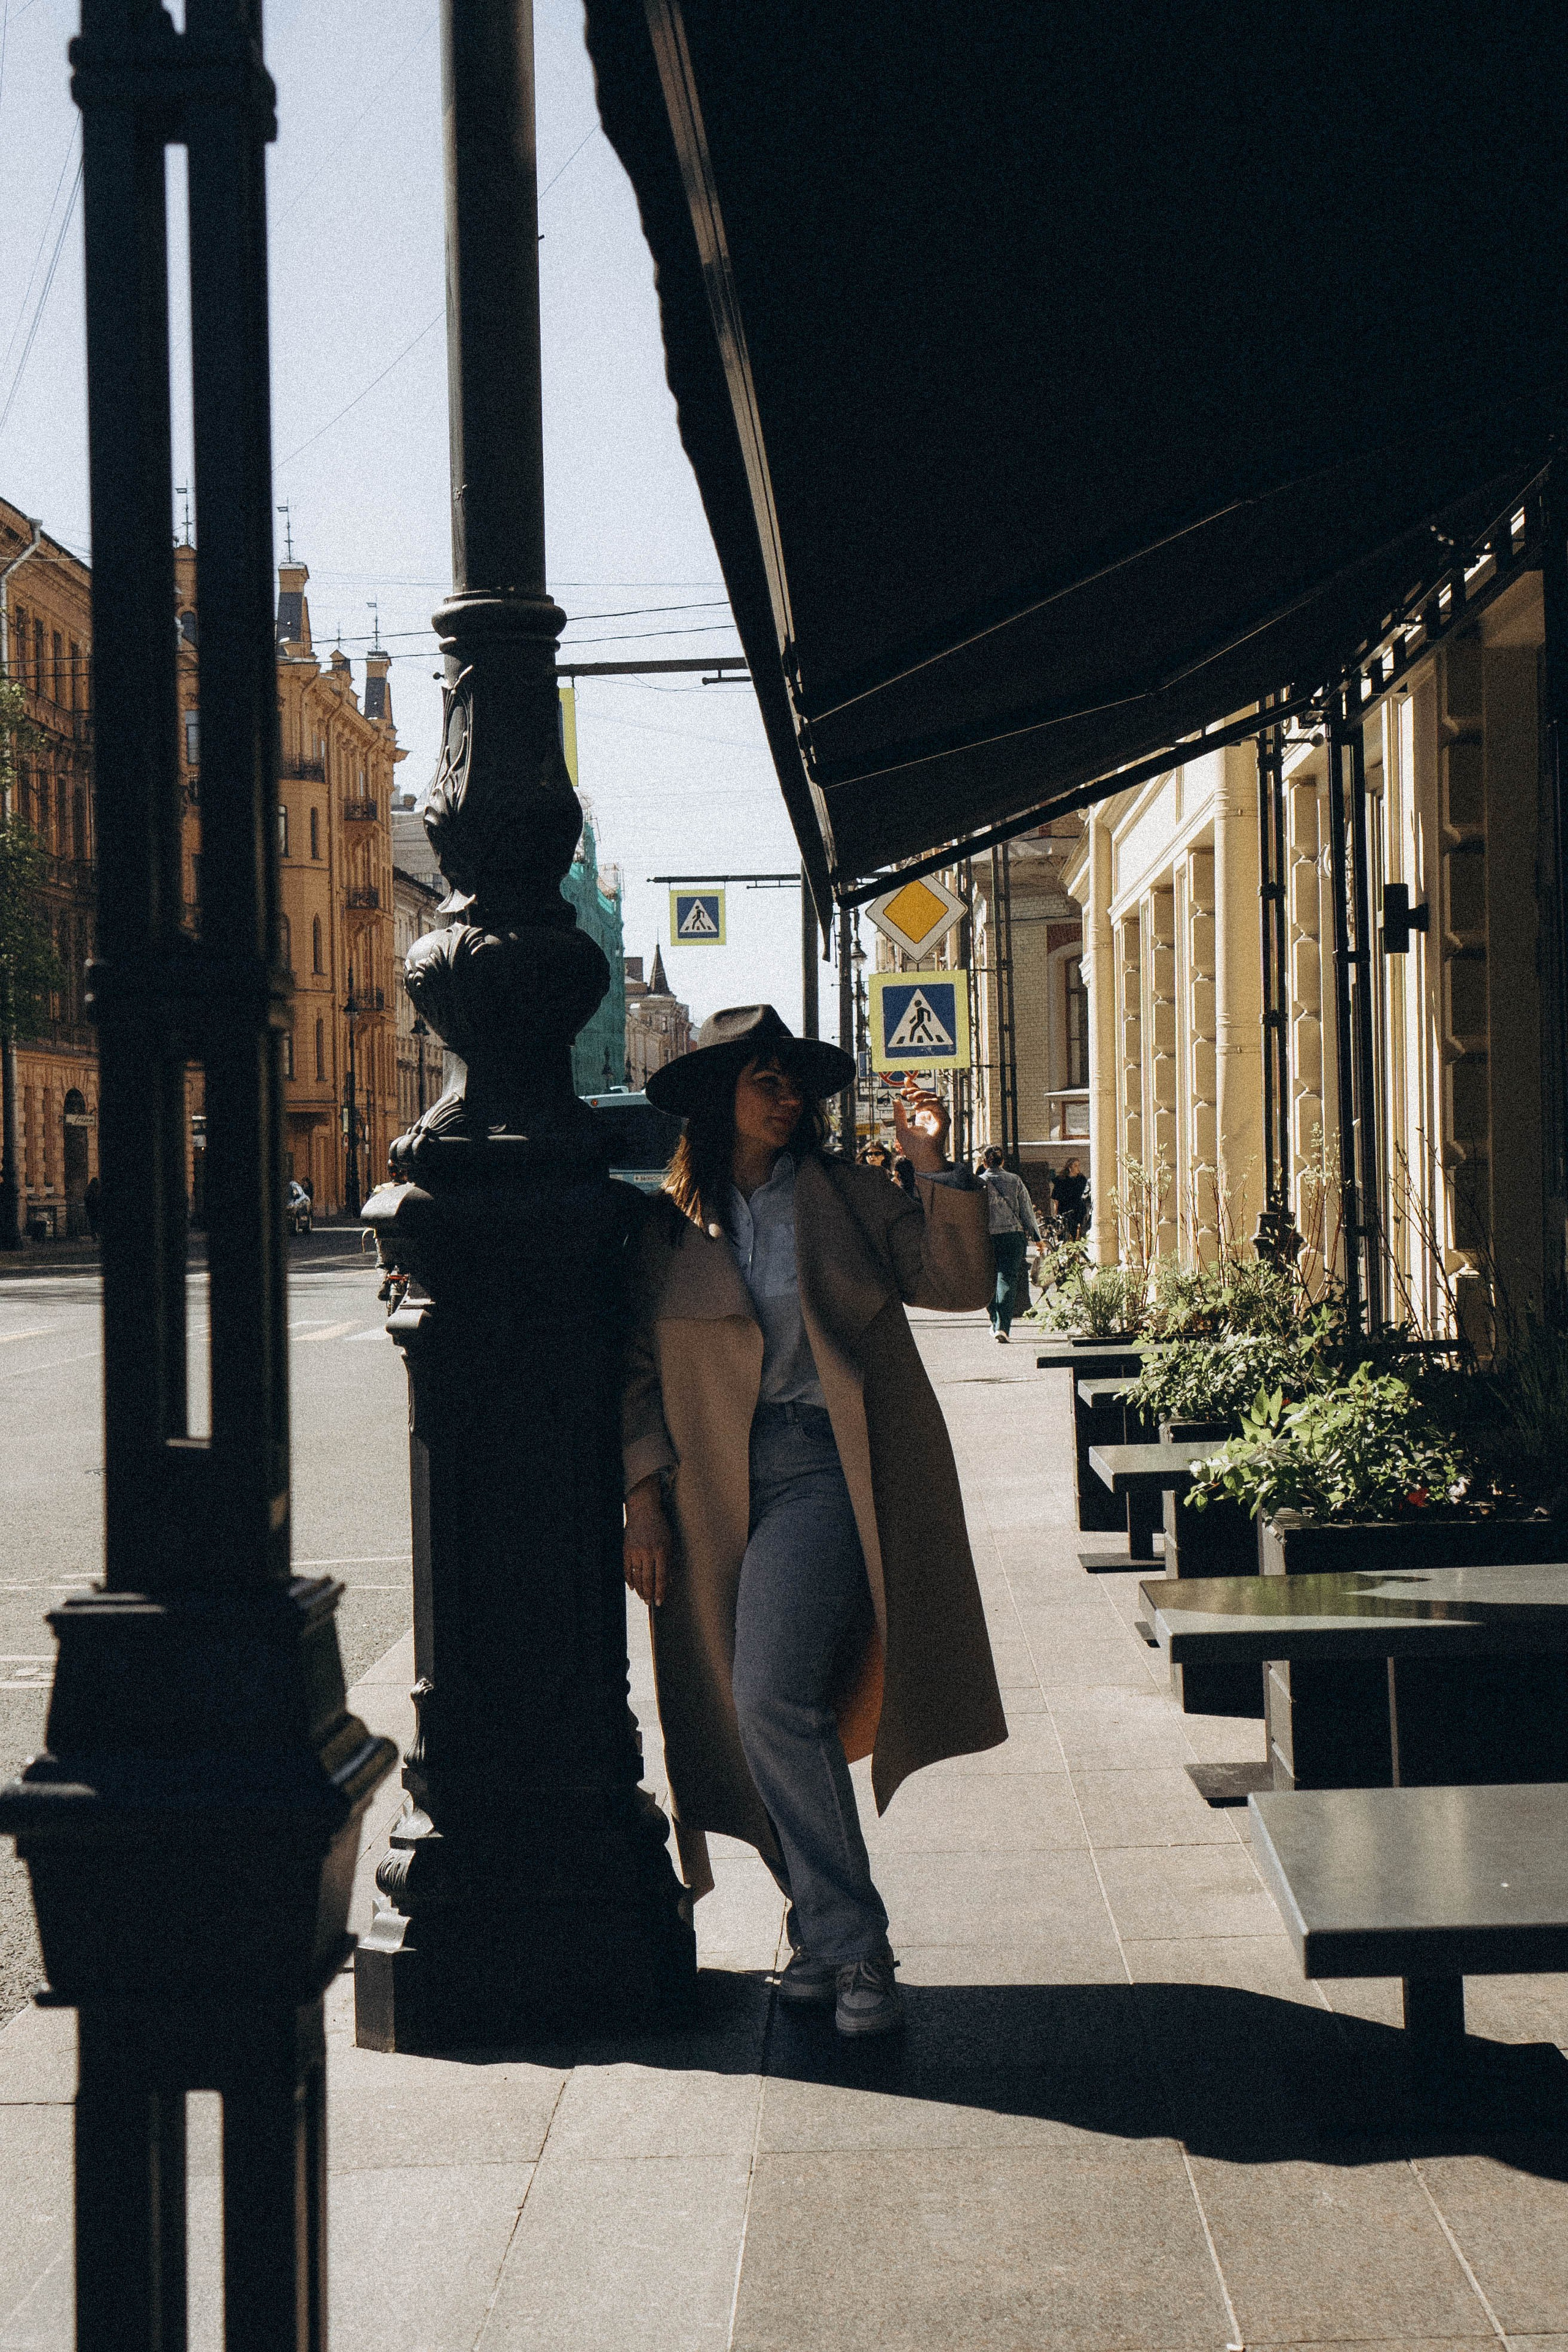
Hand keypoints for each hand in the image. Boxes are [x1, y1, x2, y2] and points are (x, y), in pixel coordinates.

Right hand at [624, 1475, 671, 1606]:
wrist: (643, 1509)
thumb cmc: (660, 1526)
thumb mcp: (669, 1542)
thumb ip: (669, 1562)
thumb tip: (669, 1581)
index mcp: (661, 1550)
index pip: (661, 1577)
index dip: (661, 1591)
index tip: (660, 1601)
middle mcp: (648, 1552)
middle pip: (648, 1579)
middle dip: (649, 1593)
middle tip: (650, 1603)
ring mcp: (635, 1551)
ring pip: (637, 1576)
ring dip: (640, 1589)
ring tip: (643, 1597)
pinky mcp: (626, 1549)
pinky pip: (627, 1568)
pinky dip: (629, 1579)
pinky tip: (633, 1587)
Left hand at [893, 1083, 948, 1173]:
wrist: (922, 1159)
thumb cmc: (913, 1149)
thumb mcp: (901, 1129)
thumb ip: (899, 1115)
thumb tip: (896, 1100)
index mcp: (922, 1116)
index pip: (919, 1098)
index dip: (914, 1088)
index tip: (905, 1081)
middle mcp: (931, 1115)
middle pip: (927, 1095)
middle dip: (915, 1090)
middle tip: (905, 1092)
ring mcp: (938, 1117)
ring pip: (933, 1098)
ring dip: (921, 1095)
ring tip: (910, 1098)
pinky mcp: (944, 1121)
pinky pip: (938, 1106)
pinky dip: (927, 1104)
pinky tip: (916, 1107)